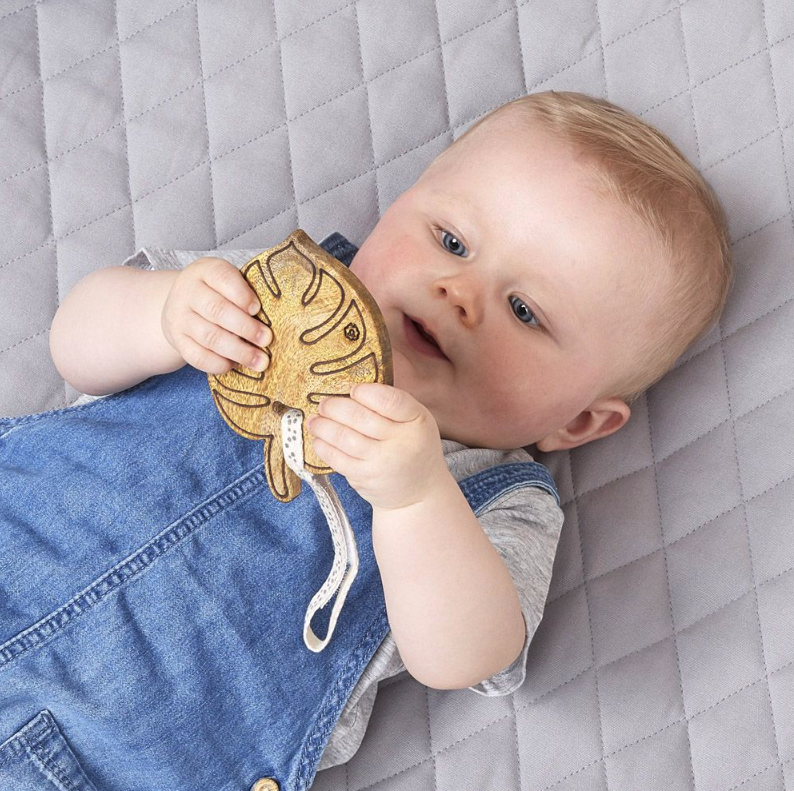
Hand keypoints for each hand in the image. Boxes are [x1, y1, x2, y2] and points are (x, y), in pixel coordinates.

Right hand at [161, 257, 271, 374]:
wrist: (181, 304)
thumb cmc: (217, 292)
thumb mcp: (228, 282)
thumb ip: (246, 293)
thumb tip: (275, 319)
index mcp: (205, 270)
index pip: (223, 278)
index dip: (242, 294)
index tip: (258, 309)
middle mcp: (188, 291)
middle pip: (217, 310)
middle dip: (246, 327)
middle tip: (267, 340)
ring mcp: (178, 317)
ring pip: (209, 336)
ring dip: (238, 351)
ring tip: (260, 361)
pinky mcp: (177, 340)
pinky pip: (197, 356)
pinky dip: (218, 364)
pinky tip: (234, 365)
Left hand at [306, 383, 449, 510]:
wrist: (420, 490)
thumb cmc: (413, 446)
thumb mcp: (416, 420)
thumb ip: (392, 403)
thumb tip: (349, 388)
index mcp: (417, 421)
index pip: (391, 401)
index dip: (366, 392)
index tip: (352, 389)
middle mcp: (401, 443)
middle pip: (360, 418)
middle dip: (335, 407)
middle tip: (324, 402)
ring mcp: (381, 463)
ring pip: (345, 438)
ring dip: (323, 426)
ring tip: (314, 419)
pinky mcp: (364, 478)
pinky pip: (337, 459)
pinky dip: (323, 446)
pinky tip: (318, 439)